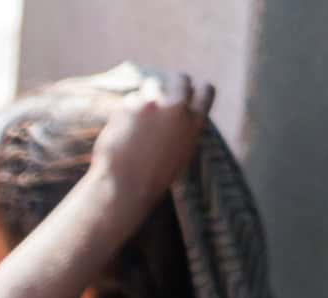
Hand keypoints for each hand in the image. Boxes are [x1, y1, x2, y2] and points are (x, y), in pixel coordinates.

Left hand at [92, 73, 212, 209]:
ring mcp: (153, 106)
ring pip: (152, 85)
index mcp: (195, 123)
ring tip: (135, 123)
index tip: (186, 93)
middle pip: (181, 79)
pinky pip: (129, 99)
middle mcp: (178, 109)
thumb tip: (183, 109)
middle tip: (159, 96)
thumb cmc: (151, 179)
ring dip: (145, 97)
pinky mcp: (130, 106)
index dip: (195, 90)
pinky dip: (124, 111)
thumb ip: (184, 128)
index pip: (206, 90)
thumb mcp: (180, 153)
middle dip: (172, 84)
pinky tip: (121, 131)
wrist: (125, 188)